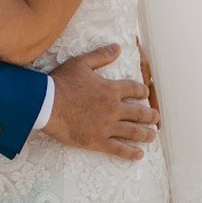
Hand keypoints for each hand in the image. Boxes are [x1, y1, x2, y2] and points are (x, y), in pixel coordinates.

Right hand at [48, 45, 159, 161]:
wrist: (46, 104)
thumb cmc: (61, 82)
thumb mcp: (81, 63)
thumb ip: (101, 56)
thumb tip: (117, 47)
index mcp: (111, 89)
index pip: (134, 89)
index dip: (143, 91)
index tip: (146, 94)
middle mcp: (113, 108)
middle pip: (140, 113)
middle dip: (151, 116)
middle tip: (156, 118)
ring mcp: (107, 126)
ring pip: (134, 132)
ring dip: (146, 134)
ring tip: (152, 136)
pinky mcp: (97, 141)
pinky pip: (119, 149)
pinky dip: (131, 153)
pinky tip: (139, 155)